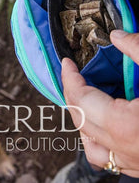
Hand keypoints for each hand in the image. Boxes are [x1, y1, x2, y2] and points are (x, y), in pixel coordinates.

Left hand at [62, 30, 138, 177]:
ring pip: (90, 144)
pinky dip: (98, 139)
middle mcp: (124, 148)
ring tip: (85, 97)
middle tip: (74, 75)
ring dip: (82, 118)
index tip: (67, 63)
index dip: (70, 78)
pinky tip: (105, 124)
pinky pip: (106, 158)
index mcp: (126, 124)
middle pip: (80, 119)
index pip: (80, 98)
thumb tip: (118, 36)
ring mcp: (133, 163)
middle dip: (72, 93)